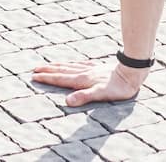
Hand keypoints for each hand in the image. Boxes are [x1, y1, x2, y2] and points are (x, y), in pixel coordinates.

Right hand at [31, 58, 147, 107]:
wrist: (131, 72)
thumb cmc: (118, 87)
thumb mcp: (100, 94)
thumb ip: (84, 97)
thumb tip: (66, 101)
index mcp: (82, 80)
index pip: (60, 79)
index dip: (47, 78)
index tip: (34, 76)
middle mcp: (84, 72)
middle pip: (62, 71)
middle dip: (48, 70)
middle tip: (35, 69)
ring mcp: (90, 68)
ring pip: (69, 66)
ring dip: (57, 66)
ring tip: (48, 65)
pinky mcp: (97, 67)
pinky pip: (80, 64)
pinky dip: (72, 64)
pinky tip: (72, 63)